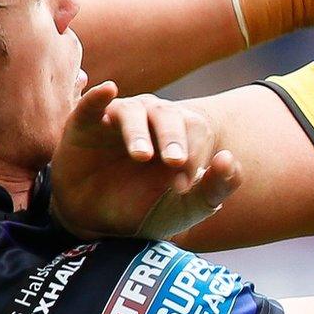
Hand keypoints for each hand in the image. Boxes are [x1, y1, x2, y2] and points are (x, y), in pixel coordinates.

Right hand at [50, 83, 241, 238]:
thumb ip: (216, 187)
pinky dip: (98, 96)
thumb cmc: (149, 209)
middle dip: (173, 138)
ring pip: (131, 112)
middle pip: (168, 116)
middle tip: (175, 161)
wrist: (100, 223)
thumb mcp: (188, 207)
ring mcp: (117, 120)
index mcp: (182, 134)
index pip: (196, 131)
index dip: (194, 154)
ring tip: (142, 156)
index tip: (183, 187)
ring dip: (138, 131)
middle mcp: (152, 120)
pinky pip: (91, 106)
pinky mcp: (84, 125)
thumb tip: (229, 159)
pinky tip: (108, 89)